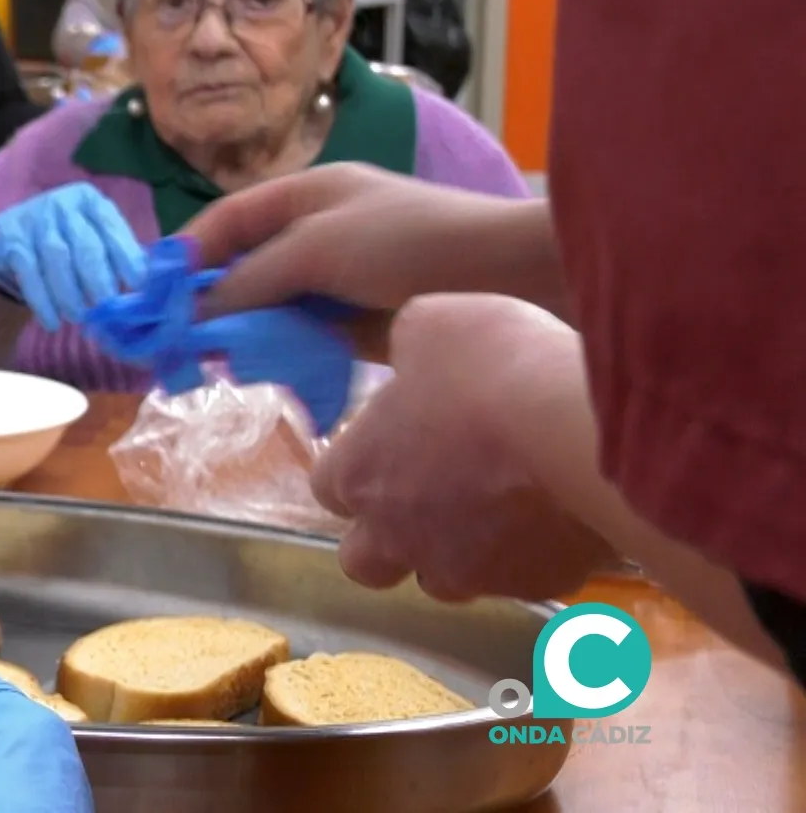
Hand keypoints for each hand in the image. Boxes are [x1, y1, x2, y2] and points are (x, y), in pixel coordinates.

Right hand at [0, 182, 146, 330]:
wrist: (4, 239)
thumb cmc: (62, 242)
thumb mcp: (88, 237)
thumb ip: (115, 255)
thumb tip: (144, 287)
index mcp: (90, 201)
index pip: (112, 227)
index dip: (126, 255)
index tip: (137, 284)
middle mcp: (62, 205)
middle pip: (85, 244)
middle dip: (99, 279)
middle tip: (106, 308)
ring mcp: (34, 220)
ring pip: (57, 258)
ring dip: (70, 293)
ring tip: (79, 318)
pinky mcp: (10, 240)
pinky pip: (30, 273)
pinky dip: (42, 301)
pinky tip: (52, 322)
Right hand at [176, 164, 559, 342]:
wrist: (510, 278)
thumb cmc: (412, 242)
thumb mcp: (319, 249)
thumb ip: (252, 278)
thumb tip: (195, 311)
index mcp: (308, 196)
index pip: (227, 221)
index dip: (187, 254)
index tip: (152, 295)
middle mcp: (319, 235)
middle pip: (244, 268)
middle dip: (207, 302)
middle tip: (173, 342)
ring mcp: (342, 281)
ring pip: (272, 308)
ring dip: (241, 333)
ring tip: (210, 364)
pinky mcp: (363, 325)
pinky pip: (305, 338)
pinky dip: (280, 353)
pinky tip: (261, 374)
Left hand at [312, 293, 618, 601]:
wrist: (582, 430)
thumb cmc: (491, 371)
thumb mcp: (432, 326)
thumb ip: (407, 350)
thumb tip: (411, 358)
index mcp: (360, 475)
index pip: (330, 487)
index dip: (359, 466)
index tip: (391, 442)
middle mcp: (399, 537)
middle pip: (365, 562)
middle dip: (386, 538)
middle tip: (428, 497)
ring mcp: (466, 571)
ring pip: (443, 582)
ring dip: (457, 552)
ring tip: (500, 507)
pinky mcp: (534, 585)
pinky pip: (522, 580)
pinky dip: (532, 555)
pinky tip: (558, 514)